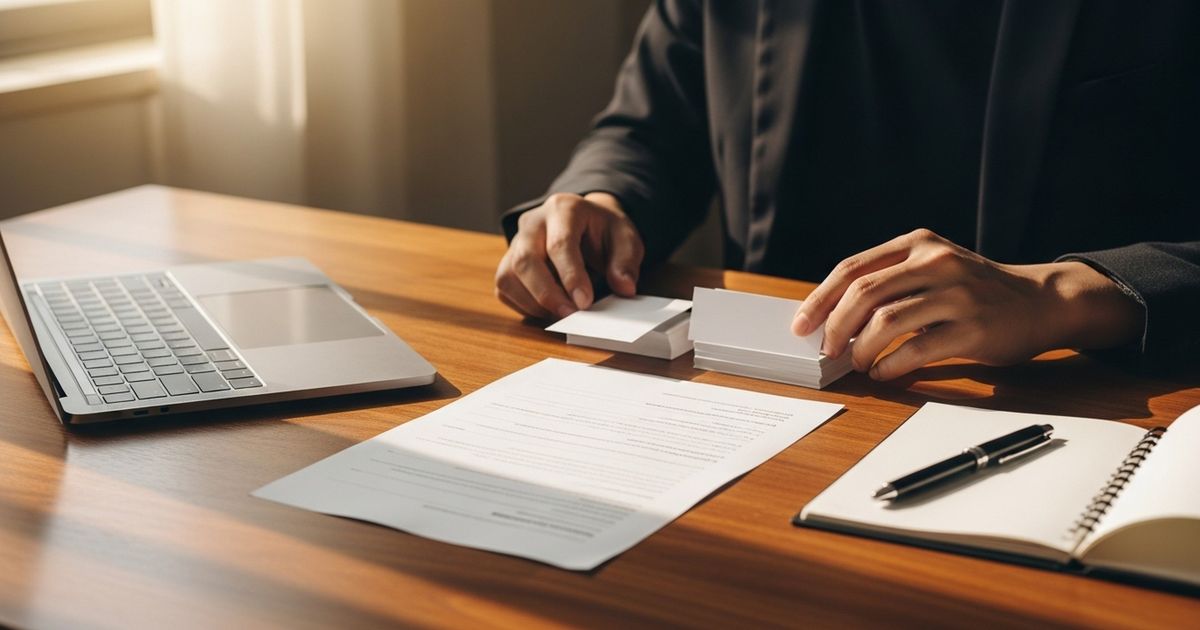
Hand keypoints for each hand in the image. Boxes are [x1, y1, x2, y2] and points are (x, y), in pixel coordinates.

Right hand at [495, 192, 643, 318]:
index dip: (571, 276)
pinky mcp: (508, 262)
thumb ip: (626, 261)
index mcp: (563, 208)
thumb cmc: (603, 232)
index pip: (560, 244)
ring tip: (561, 314)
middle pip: (525, 259)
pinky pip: (505, 289)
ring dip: (533, 303)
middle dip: (546, 294)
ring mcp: (515, 242)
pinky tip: (548, 310)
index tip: (585, 303)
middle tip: (570, 315)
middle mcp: (533, 222)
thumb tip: (624, 288)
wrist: (586, 224)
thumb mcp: (625, 238)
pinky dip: (524, 306)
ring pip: (508, 276)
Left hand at [791, 229, 1141, 379]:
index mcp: (918, 244)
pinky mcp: (973, 328)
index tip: (801, 324)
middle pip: (863, 293)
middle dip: (835, 326)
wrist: (1042, 301)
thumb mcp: (933, 267)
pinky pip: (916, 350)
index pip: (853, 268)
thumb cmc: (976, 290)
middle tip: (826, 349)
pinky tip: (884, 372)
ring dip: (861, 349)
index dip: (820, 299)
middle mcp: (936, 263)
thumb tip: (832, 318)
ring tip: (858, 362)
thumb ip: (891, 282)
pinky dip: (890, 366)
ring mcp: (957, 294)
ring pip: (886, 322)